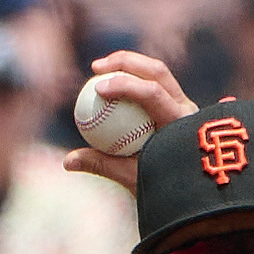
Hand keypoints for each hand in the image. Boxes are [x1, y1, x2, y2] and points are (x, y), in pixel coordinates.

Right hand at [59, 51, 196, 192]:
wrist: (184, 191)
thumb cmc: (158, 187)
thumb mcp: (129, 177)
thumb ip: (101, 164)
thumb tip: (67, 162)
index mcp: (179, 124)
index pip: (153, 93)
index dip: (124, 85)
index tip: (98, 87)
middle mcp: (186, 108)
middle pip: (156, 71)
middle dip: (125, 62)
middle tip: (96, 68)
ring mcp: (184, 103)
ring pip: (156, 72)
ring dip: (127, 63)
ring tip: (99, 68)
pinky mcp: (177, 102)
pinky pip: (152, 81)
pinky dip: (130, 77)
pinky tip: (108, 79)